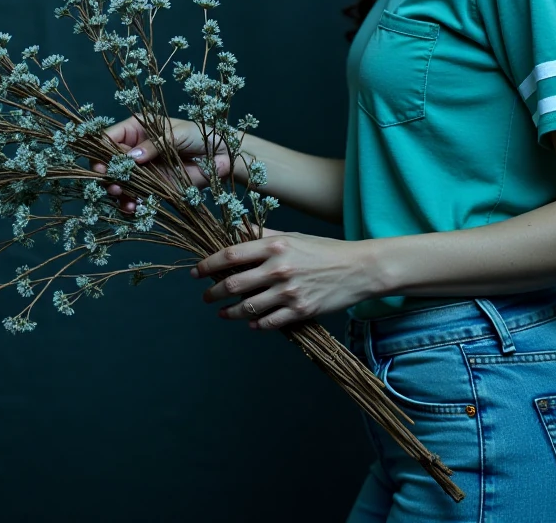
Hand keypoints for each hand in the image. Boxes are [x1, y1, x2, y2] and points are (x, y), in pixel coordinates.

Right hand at [91, 115, 245, 213]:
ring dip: (117, 191)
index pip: (108, 138)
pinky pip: (134, 196)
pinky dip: (130, 203)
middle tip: (112, 184)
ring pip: (119, 182)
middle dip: (107, 174)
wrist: (222, 156)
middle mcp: (135, 149)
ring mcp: (142, 169)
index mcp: (137, 128)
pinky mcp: (152, 186)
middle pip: (109, 162)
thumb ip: (154, 144)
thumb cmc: (200, 135)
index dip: (101, 152)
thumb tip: (132, 157)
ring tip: (121, 196)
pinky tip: (132, 207)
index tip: (102, 166)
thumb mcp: (177, 134)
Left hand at [191, 227, 381, 329]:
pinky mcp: (300, 310)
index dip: (208, 265)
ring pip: (248, 307)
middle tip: (206, 297)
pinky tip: (251, 323)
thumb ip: (264, 234)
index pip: (230, 255)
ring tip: (223, 313)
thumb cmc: (325, 249)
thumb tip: (237, 230)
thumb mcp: (293, 236)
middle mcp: (278, 268)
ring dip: (230, 312)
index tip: (196, 273)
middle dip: (214, 293)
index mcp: (275, 245)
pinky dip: (256, 324)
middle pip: (234, 284)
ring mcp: (289, 292)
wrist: (358, 268)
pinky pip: (269, 322)